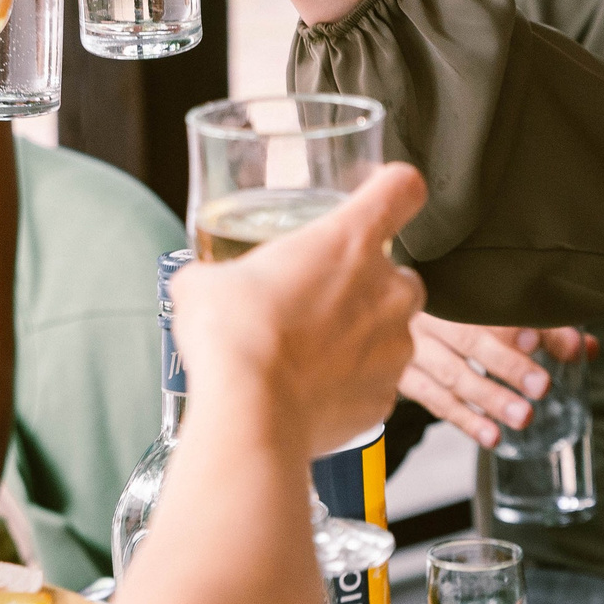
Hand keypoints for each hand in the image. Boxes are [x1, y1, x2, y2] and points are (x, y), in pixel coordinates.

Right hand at [171, 163, 427, 456]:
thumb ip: (218, 270)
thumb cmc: (235, 338)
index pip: (402, 188)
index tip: (380, 197)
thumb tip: (201, 282)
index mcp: (349, 240)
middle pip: (397, 270)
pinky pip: (374, 380)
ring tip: (305, 349)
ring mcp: (393, 346)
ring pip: (389, 330)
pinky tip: (309, 385)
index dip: (392, 188)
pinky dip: (349, 382)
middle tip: (316, 297)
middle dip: (364, 283)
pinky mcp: (385, 397)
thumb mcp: (205, 281)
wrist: (249, 415)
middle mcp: (386, 290)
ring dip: (356, 335)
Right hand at [398, 317, 596, 447]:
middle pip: (467, 338)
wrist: (392, 312)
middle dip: (506, 364)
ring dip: (488, 398)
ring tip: (522, 417)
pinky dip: (463, 419)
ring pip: (450, 374)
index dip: (508, 324)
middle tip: (541, 387)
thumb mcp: (497, 309)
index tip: (534, 339)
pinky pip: (433, 400)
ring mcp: (411, 345)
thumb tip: (587, 349)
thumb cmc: (457, 310)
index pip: (484, 303)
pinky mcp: (402, 375)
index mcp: (453, 286)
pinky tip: (491, 435)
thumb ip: (544, 328)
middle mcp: (428, 313)